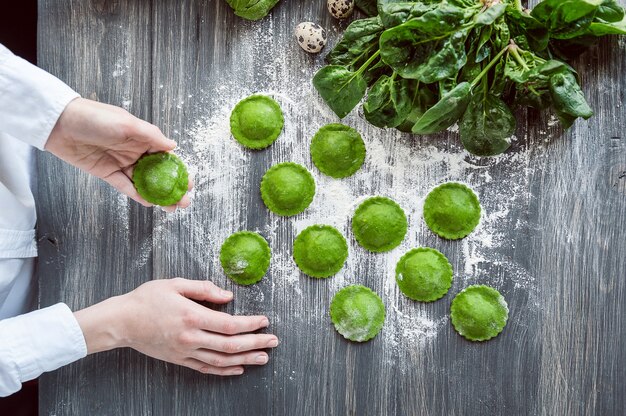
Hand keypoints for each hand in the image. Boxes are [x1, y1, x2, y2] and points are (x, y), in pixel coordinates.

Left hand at [46, 98, 191, 211]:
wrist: (60, 123)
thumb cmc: (95, 117)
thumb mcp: (127, 124)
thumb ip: (152, 136)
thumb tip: (173, 146)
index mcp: (142, 138)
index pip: (165, 157)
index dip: (178, 171)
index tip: (188, 183)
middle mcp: (134, 151)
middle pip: (158, 173)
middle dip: (172, 187)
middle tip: (184, 200)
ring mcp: (121, 163)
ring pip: (144, 182)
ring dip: (158, 195)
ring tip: (171, 207)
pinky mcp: (107, 173)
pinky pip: (126, 187)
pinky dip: (137, 195)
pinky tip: (150, 203)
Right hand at [74, 278, 277, 375]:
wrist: (122, 321)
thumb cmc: (147, 298)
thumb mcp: (175, 284)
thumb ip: (204, 289)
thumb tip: (228, 296)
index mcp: (192, 316)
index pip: (230, 325)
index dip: (251, 324)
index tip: (265, 321)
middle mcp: (191, 337)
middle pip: (231, 346)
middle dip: (256, 343)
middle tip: (273, 341)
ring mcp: (185, 351)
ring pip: (221, 361)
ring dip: (245, 360)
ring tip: (263, 358)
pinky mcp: (180, 359)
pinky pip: (206, 368)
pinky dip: (224, 370)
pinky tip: (238, 368)